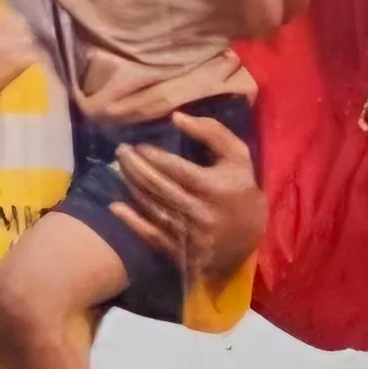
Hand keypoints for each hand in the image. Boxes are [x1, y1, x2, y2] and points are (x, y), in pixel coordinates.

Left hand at [108, 109, 264, 287]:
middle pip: (157, 186)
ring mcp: (190, 235)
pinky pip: (151, 235)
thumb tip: (176, 117)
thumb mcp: (238, 157)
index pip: (174, 168)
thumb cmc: (241, 190)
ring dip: (131, 187)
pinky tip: (116, 206)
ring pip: (151, 207)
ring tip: (120, 169)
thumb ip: (212, 132)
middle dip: (134, 167)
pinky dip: (131, 220)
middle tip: (121, 152)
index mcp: (215, 187)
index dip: (152, 155)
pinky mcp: (181, 252)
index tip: (138, 145)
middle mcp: (201, 212)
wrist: (251, 238)